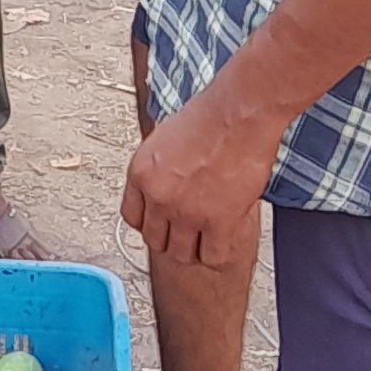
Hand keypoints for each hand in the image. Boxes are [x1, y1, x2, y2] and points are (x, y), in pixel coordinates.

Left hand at [119, 82, 281, 268]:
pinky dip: (218, 253)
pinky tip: (225, 239)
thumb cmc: (210, 116)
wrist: (239, 113)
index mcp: (140, 173)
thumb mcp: (164, 139)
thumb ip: (158, 168)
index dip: (150, 222)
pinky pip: (212, 256)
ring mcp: (186, 211)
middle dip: (171, 238)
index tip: (162, 222)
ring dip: (195, 249)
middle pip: (155, 240)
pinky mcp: (218, 221)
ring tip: (208, 237)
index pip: (132, 217)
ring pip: (181, 254)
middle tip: (188, 231)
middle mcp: (158, 196)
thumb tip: (162, 182)